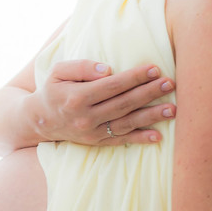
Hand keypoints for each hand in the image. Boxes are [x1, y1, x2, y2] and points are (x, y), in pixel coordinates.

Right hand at [30, 60, 176, 146]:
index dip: (134, 77)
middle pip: (123, 104)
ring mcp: (92, 133)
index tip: (154, 69)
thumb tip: (108, 69)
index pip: (112, 85)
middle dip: (149, 93)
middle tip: (170, 84)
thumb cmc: (53, 90)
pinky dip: (140, 139)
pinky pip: (121, 141)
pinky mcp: (96, 143)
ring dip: (151, 117)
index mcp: (77, 97)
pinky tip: (158, 136)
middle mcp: (86, 117)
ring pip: (126, 124)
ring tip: (172, 109)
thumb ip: (82, 67)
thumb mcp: (59, 72)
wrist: (39, 121)